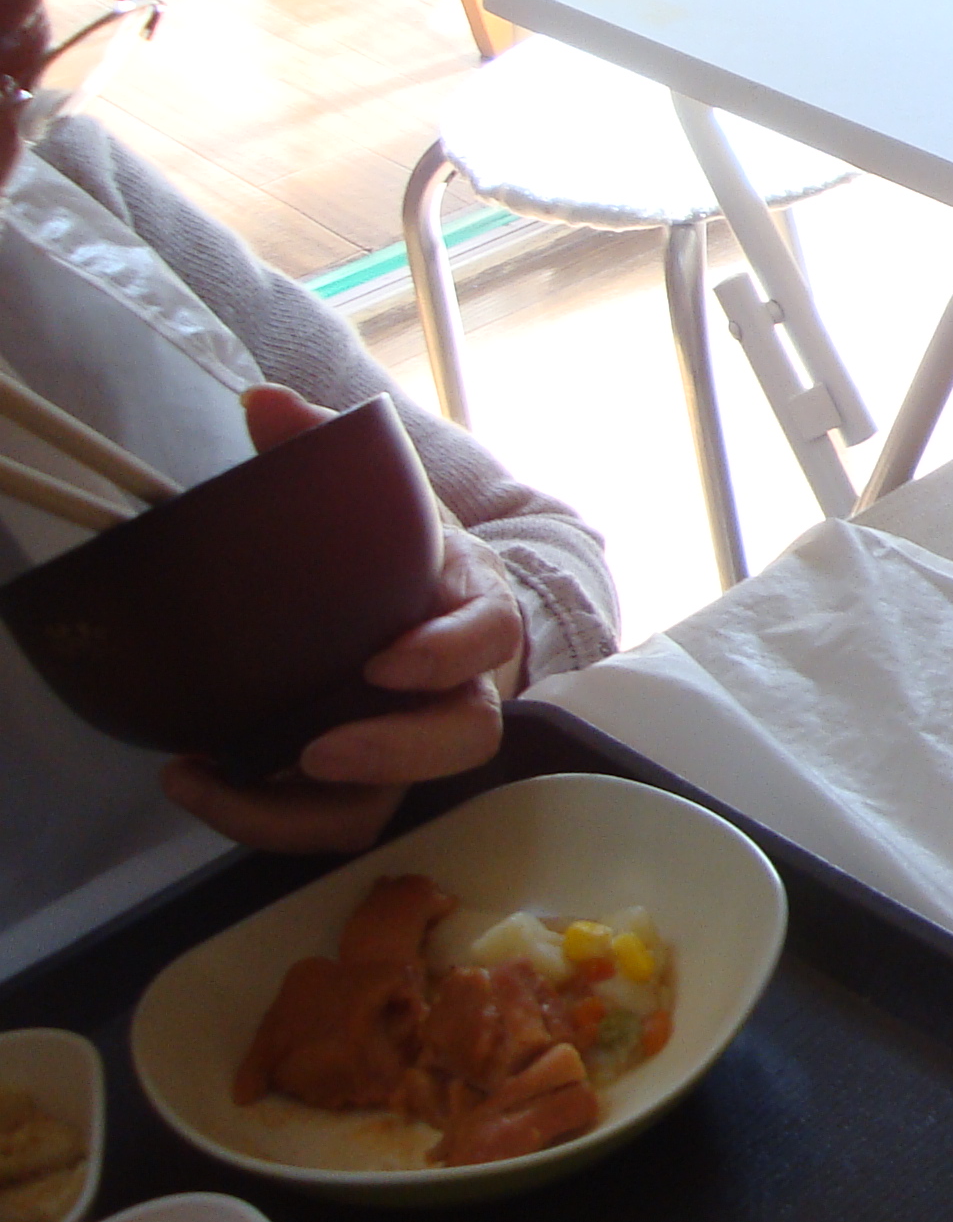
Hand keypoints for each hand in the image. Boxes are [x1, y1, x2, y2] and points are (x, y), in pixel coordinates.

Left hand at [159, 386, 524, 852]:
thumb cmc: (412, 558)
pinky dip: (261, 815)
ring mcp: (415, 744)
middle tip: (314, 751)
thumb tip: (263, 402)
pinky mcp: (369, 783)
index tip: (382, 658)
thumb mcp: (388, 497)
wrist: (439, 613)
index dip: (446, 652)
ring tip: (212, 780)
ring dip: (301, 810)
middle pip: (462, 740)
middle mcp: (462, 688)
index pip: (488, 634)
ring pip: (390, 802)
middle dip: (394, 752)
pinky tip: (195, 780)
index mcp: (473, 609)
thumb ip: (330, 450)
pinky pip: (331, 820)